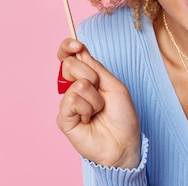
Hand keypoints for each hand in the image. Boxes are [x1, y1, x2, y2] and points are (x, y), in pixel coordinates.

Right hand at [57, 39, 140, 167]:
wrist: (124, 141)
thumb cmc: (122, 115)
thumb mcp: (113, 84)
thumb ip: (95, 67)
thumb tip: (78, 50)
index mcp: (87, 77)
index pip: (69, 56)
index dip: (68, 47)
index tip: (76, 46)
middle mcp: (74, 88)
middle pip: (70, 65)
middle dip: (91, 76)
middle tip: (101, 92)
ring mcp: (68, 103)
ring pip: (76, 85)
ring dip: (94, 98)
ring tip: (98, 111)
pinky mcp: (63, 118)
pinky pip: (71, 101)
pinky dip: (87, 109)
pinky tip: (89, 119)